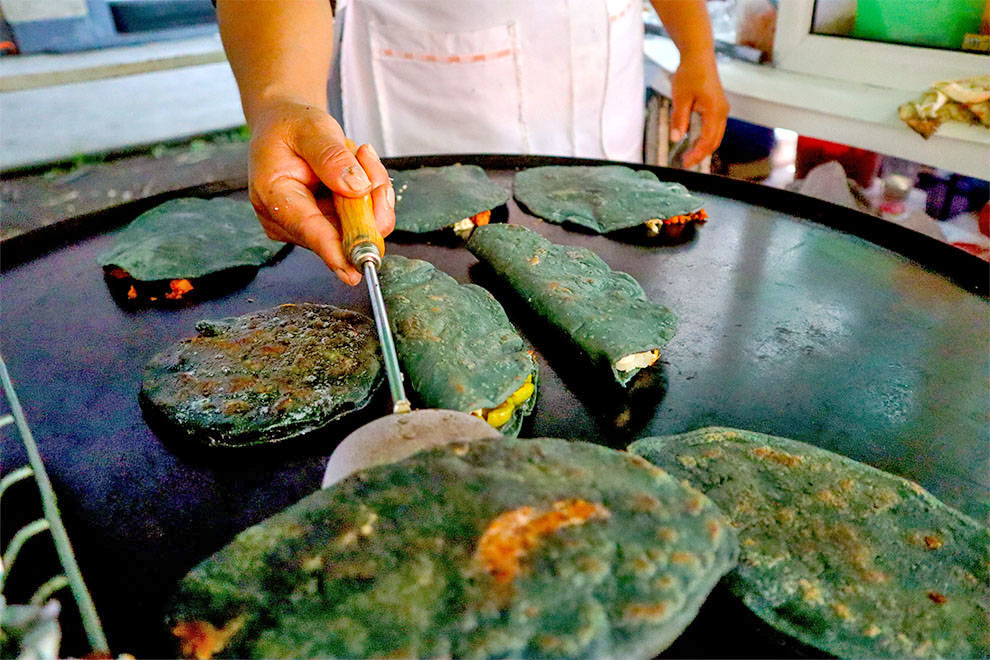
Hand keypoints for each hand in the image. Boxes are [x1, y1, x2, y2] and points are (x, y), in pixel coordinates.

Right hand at [247, 97, 394, 284]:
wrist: (286, 128)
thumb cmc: (291, 127)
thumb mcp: (311, 128)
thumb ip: (331, 156)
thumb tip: (357, 187)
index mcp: (273, 196)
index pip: (308, 230)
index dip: (334, 250)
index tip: (354, 271)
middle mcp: (288, 221)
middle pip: (343, 232)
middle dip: (368, 200)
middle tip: (365, 157)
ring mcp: (308, 228)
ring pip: (360, 227)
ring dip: (371, 193)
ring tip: (357, 156)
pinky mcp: (327, 227)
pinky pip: (364, 222)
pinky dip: (371, 197)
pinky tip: (359, 170)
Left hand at [668, 54, 729, 167]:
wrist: (698, 56)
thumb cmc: (689, 74)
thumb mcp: (680, 98)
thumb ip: (679, 119)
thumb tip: (675, 138)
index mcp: (715, 111)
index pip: (707, 141)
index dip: (697, 154)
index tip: (685, 163)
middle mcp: (722, 112)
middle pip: (714, 141)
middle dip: (701, 154)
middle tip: (685, 162)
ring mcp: (722, 109)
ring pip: (716, 136)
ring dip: (703, 146)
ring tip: (688, 154)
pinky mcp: (718, 107)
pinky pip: (714, 128)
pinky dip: (705, 137)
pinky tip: (693, 141)